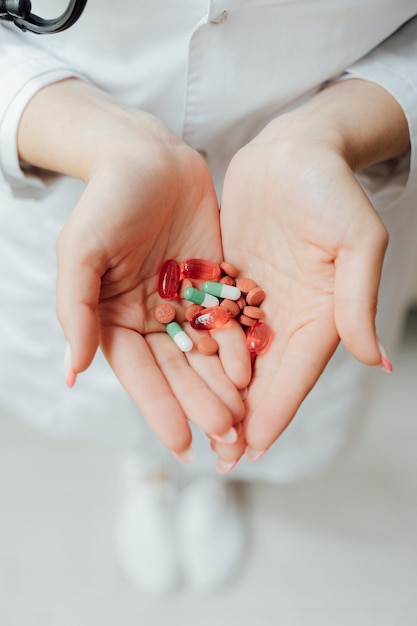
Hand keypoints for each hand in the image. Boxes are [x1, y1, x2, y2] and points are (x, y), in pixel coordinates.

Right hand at [18, 80, 250, 458]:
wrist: (147, 157)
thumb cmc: (105, 202)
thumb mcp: (80, 252)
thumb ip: (75, 310)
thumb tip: (72, 371)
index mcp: (116, 319)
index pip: (140, 375)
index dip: (159, 409)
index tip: (180, 444)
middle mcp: (152, 319)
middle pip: (178, 371)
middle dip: (199, 404)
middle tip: (224, 436)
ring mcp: (185, 302)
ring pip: (206, 352)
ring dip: (222, 385)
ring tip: (242, 417)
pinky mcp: (213, 282)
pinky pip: (228, 319)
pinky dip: (238, 344)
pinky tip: (252, 369)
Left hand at [214, 79, 408, 463]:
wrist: (295, 149)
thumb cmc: (331, 189)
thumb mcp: (357, 240)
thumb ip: (358, 299)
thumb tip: (376, 360)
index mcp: (321, 314)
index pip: (296, 374)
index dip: (275, 413)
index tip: (251, 449)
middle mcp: (288, 316)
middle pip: (265, 377)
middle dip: (244, 419)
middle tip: (220, 459)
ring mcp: (258, 301)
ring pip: (236, 359)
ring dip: (219, 395)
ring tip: (197, 430)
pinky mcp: (231, 282)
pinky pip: (214, 325)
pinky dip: (201, 353)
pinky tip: (181, 375)